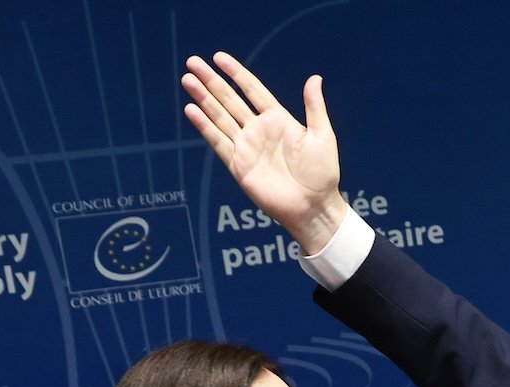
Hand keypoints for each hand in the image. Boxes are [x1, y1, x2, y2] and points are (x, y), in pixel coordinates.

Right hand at [181, 51, 347, 252]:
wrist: (313, 207)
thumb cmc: (322, 173)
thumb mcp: (323, 135)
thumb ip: (314, 106)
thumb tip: (315, 77)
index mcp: (278, 119)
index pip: (252, 89)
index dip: (236, 73)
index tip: (218, 57)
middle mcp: (258, 130)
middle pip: (229, 99)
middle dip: (211, 81)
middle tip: (192, 62)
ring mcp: (246, 147)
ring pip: (220, 117)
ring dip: (203, 99)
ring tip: (187, 80)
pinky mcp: (238, 165)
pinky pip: (218, 142)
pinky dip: (204, 126)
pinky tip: (191, 110)